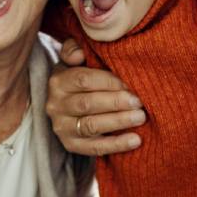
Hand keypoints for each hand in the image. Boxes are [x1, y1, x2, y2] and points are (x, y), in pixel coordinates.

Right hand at [46, 39, 144, 156]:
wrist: (71, 103)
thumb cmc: (82, 77)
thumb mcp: (76, 59)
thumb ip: (75, 48)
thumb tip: (78, 55)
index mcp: (58, 81)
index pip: (83, 80)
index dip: (109, 81)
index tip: (131, 82)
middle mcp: (55, 105)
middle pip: (87, 104)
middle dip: (116, 102)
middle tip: (140, 101)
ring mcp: (62, 127)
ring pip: (91, 126)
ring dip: (119, 122)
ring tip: (141, 117)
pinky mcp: (71, 145)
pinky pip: (95, 148)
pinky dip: (117, 145)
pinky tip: (136, 139)